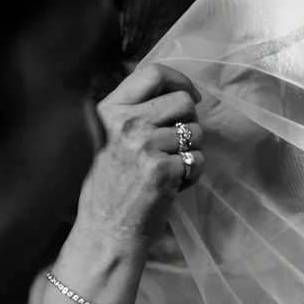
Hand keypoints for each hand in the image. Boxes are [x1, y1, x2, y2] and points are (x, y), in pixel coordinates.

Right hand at [76, 62, 201, 250]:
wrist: (105, 230)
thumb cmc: (109, 185)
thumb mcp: (106, 137)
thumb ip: (133, 111)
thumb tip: (177, 90)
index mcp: (109, 110)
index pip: (153, 73)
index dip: (180, 81)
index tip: (191, 96)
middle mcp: (126, 123)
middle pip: (184, 102)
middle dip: (191, 122)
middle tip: (178, 144)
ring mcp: (145, 146)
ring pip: (197, 132)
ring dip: (191, 152)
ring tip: (169, 169)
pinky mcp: (163, 170)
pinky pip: (198, 160)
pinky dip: (192, 174)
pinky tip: (172, 185)